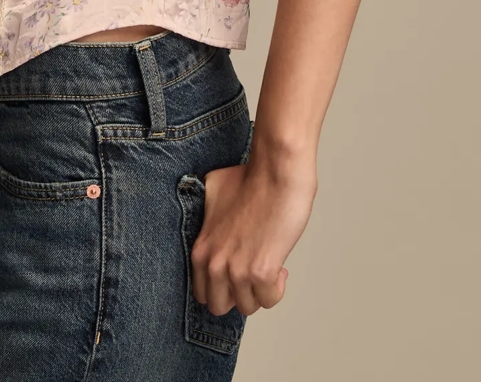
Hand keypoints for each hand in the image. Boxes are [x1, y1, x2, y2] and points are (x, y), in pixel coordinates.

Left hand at [190, 151, 317, 316]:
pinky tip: (279, 264)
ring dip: (260, 289)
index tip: (236, 272)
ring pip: (248, 306)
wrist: (275, 173)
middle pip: (219, 307)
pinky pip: (269, 299)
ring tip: (268, 262)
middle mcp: (214, 263)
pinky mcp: (261, 273)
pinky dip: (277, 286)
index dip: (221, 286)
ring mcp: (236, 270)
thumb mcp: (212, 192)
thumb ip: (206, 216)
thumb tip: (213, 221)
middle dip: (238, 294)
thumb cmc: (250, 178)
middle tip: (252, 274)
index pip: (201, 293)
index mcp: (201, 249)